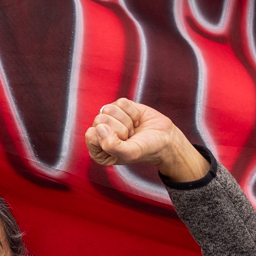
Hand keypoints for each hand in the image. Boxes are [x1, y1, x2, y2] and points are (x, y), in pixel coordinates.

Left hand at [84, 99, 207, 183]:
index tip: (123, 143)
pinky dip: (133, 112)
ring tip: (133, 129)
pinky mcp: (121, 107)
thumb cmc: (146, 149)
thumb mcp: (129, 153)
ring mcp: (110, 118)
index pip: (91, 135)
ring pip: (109, 109)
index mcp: (97, 150)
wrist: (165, 139)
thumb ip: (111, 145)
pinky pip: (121, 102)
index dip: (110, 137)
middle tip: (130, 136)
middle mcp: (100, 133)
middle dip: (120, 128)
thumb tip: (99, 127)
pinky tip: (136, 121)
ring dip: (127, 120)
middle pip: (100, 119)